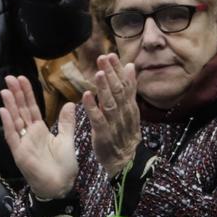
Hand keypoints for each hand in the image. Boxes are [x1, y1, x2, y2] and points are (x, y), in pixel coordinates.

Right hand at [0, 75, 78, 199]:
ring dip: (10, 105)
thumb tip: (70, 103)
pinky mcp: (19, 153)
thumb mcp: (67, 140)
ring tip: (5, 90)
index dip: (27, 93)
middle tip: (9, 77)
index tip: (22, 78)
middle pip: (20, 110)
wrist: (61, 186)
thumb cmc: (63, 166)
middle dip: (16, 94)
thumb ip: (66, 122)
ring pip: (15, 120)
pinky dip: (8, 124)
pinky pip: (12, 136)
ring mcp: (23, 143)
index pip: (31, 107)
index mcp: (40, 130)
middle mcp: (29, 134)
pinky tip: (3, 110)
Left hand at [82, 55, 140, 177]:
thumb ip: (129, 89)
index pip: (125, 84)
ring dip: (104, 88)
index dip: (118, 70)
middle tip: (103, 58)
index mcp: (130, 106)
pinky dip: (93, 108)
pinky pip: (98, 120)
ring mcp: (115, 124)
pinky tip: (86, 96)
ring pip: (110, 103)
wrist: (126, 161)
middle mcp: (124, 113)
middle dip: (111, 74)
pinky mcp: (104, 135)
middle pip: (118, 91)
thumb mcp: (130, 109)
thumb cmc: (125, 134)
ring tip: (99, 73)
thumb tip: (130, 66)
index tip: (110, 55)